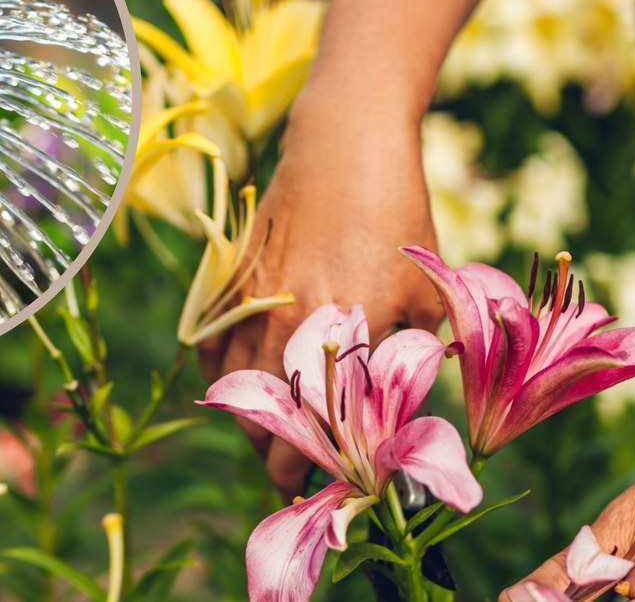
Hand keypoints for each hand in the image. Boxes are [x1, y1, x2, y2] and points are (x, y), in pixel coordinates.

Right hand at [198, 93, 444, 499]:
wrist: (345, 145)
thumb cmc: (398, 216)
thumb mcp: (423, 293)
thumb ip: (409, 359)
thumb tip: (397, 417)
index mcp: (345, 334)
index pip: (317, 432)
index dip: (311, 473)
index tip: (319, 488)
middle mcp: (289, 326)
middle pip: (266, 421)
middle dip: (277, 460)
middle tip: (295, 473)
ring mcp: (253, 303)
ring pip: (233, 389)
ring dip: (250, 421)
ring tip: (272, 436)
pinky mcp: (232, 282)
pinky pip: (211, 347)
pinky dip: (221, 376)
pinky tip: (241, 383)